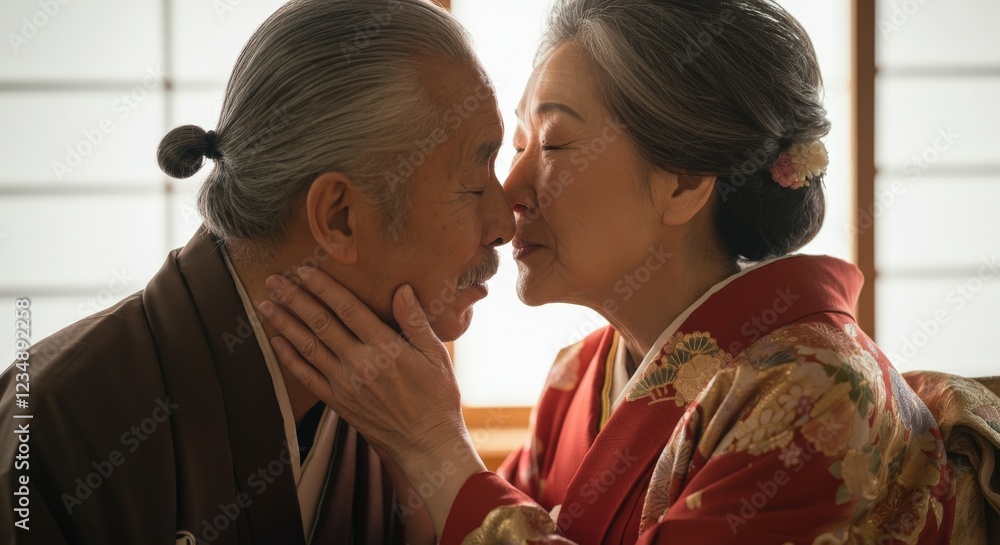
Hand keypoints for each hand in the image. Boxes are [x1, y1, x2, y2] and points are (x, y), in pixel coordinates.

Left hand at [257, 267, 485, 534]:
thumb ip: (415, 322)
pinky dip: (289, 358)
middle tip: (274, 279)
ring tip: (266, 304)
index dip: (324, 287)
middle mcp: (360, 364)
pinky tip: (276, 342)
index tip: (304, 269)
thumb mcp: (436, 355)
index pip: (348, 309)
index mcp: (386, 347)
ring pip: (308, 347)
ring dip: (284, 323)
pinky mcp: (338, 402)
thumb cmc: (437, 397)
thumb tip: (402, 289)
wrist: (426, 444)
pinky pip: (307, 377)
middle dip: (295, 298)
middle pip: (321, 324)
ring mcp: (345, 384)